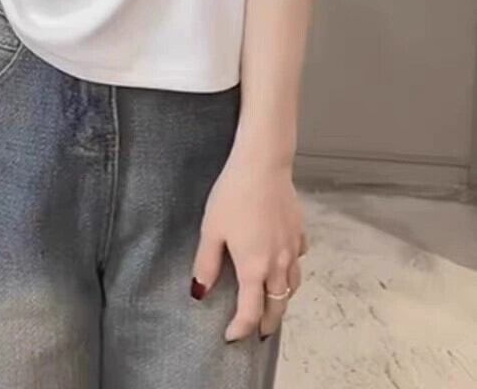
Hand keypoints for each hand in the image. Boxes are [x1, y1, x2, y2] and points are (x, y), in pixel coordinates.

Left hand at [191, 155, 307, 340]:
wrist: (263, 165)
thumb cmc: (233, 195)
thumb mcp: (211, 229)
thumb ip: (206, 264)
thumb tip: (200, 292)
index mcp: (254, 268)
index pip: (250, 312)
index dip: (241, 328)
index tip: (232, 336)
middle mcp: (278, 264)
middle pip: (278, 305)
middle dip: (269, 323)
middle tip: (260, 332)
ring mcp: (293, 248)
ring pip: (293, 286)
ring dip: (283, 299)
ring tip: (273, 303)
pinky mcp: (300, 232)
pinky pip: (299, 260)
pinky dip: (292, 270)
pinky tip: (284, 263)